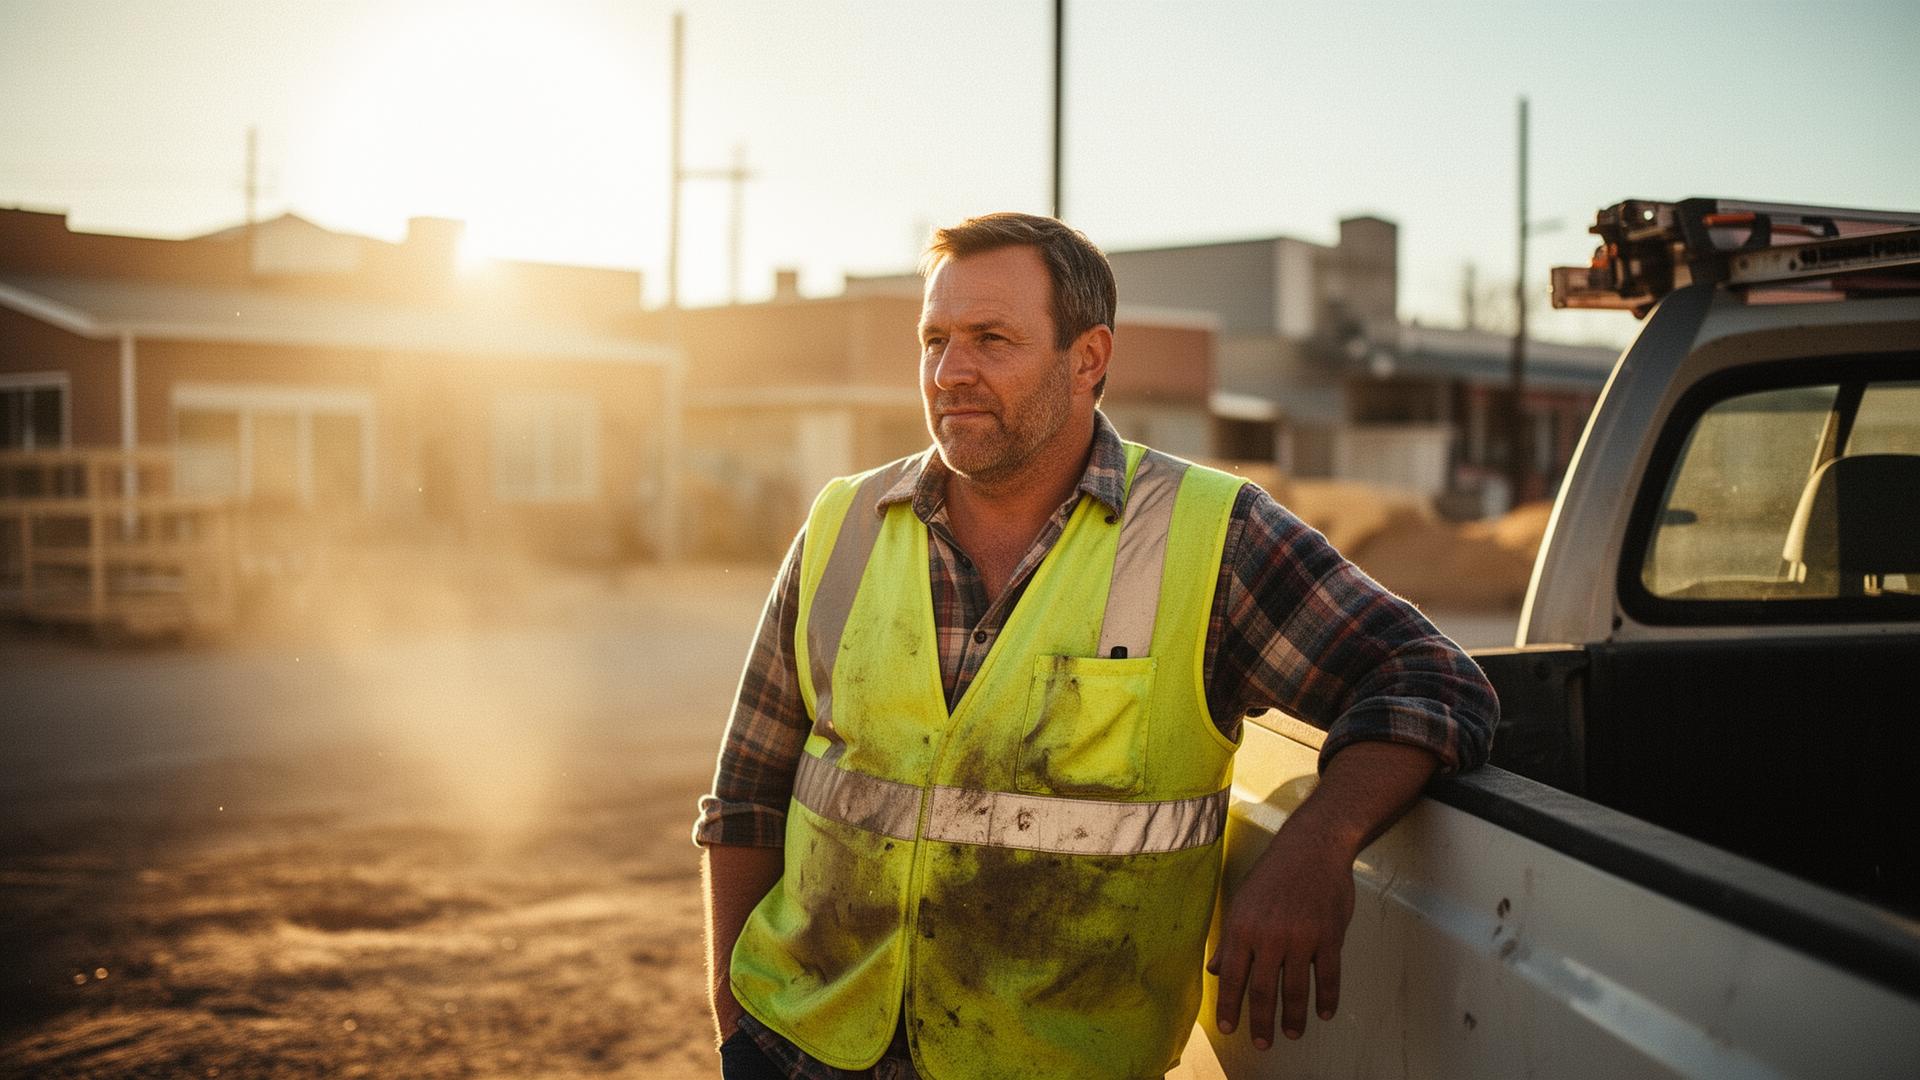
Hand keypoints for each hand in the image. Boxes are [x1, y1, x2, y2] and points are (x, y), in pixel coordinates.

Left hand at [1207, 822, 1355, 1048]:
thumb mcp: (1241, 901)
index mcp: (1243, 928)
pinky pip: (1328, 976)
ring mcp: (1302, 937)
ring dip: (1293, 1016)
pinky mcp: (1329, 936)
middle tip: (1262, 1044)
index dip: (1230, 1006)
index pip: (1233, 977)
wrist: (1312, 848)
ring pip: (1296, 988)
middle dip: (1261, 1021)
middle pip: (1264, 990)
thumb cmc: (1273, 874)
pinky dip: (1327, 998)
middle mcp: (1270, 936)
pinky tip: (1323, 1014)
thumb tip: (1215, 971)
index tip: (1229, 1030)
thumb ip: (1230, 940)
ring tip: (1291, 1034)